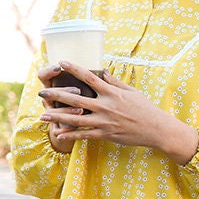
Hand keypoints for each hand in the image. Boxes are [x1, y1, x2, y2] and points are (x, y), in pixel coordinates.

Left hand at [39, 61, 198, 164]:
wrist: (157, 129)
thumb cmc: (146, 109)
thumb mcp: (132, 92)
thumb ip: (115, 83)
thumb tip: (103, 72)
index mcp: (112, 93)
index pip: (89, 78)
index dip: (74, 69)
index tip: (61, 62)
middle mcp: (106, 106)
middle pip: (76, 99)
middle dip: (57, 95)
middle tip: (42, 91)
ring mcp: (105, 121)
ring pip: (76, 119)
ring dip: (58, 117)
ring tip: (43, 114)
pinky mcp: (106, 134)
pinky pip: (85, 135)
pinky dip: (71, 135)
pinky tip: (59, 135)